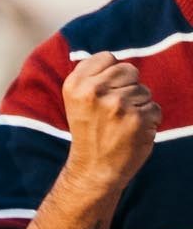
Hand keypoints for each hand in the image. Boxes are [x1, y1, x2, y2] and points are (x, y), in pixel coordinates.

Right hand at [63, 51, 161, 196]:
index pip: (107, 58)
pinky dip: (147, 121)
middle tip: (111, 112)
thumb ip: (92, 77)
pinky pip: (154, 108)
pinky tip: (130, 133)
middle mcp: (93, 92)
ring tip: (119, 124)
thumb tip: (114, 58)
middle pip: (128, 69)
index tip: (99, 95)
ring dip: (137, 106)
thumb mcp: (77, 101)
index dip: (109, 75)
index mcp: (74, 85)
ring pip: (143, 89)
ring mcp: (117, 105)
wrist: (92, 171)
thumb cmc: (89, 132)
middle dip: (126, 87)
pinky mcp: (137, 118)